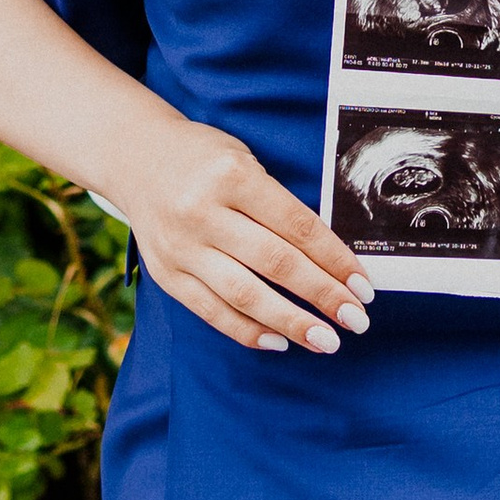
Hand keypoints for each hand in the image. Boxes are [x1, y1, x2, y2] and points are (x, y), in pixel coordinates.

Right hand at [112, 118, 375, 357]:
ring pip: (245, 295)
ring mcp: (182, 247)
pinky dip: (248, 331)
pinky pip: (211, 311)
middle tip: (356, 320)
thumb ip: (278, 205)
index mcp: (233, 176)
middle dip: (322, 296)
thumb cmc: (205, 157)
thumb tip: (329, 260)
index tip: (363, 286)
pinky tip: (280, 342)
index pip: (297, 226)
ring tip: (326, 340)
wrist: (135, 158)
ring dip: (291, 323)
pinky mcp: (167, 274)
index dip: (335, 259)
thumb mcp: (244, 161)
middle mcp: (204, 212)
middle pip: (276, 263)